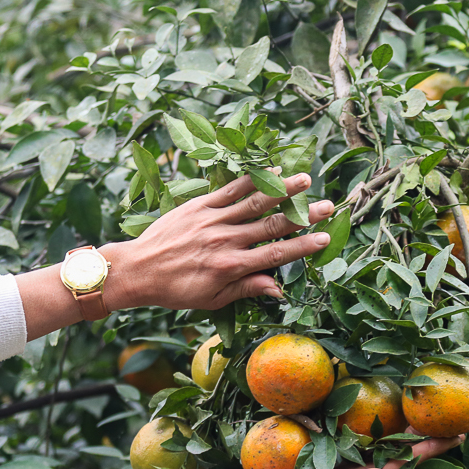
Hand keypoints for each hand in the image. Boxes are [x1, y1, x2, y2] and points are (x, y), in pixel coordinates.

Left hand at [100, 172, 335, 310]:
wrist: (138, 270)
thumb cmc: (176, 290)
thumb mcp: (212, 299)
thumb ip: (246, 289)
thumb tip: (279, 289)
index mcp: (231, 267)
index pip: (276, 254)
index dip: (303, 246)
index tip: (325, 239)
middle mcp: (226, 240)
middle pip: (273, 224)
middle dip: (304, 215)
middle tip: (329, 206)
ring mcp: (213, 219)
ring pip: (255, 201)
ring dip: (283, 190)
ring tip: (306, 180)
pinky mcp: (199, 205)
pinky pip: (230, 189)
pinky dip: (251, 179)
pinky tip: (270, 169)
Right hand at [230, 434, 465, 468]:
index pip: (412, 460)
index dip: (435, 446)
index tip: (460, 432)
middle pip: (401, 452)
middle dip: (420, 434)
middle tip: (438, 413)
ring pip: (379, 451)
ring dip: (395, 435)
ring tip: (410, 415)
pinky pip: (354, 453)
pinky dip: (363, 439)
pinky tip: (361, 429)